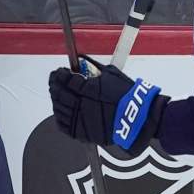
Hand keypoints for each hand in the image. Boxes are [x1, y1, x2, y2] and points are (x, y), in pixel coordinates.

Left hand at [49, 63, 164, 150]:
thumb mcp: (111, 74)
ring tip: (57, 95)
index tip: (59, 72)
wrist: (139, 118)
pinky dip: (60, 117)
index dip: (59, 75)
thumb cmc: (128, 96)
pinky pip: (64, 126)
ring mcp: (81, 120)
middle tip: (55, 81)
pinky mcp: (83, 133)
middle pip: (60, 94)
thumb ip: (94, 67)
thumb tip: (82, 60)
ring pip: (59, 109)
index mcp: (88, 89)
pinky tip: (61, 111)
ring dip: (56, 100)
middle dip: (55, 86)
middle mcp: (82, 105)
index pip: (66, 79)